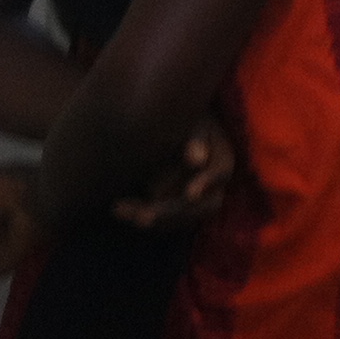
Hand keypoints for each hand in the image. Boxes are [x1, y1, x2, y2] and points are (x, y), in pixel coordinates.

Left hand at [112, 118, 238, 231]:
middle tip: (143, 216)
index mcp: (221, 158)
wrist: (162, 123)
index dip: (207, 182)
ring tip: (118, 207)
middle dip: (173, 212)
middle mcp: (213, 184)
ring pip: (182, 219)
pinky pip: (161, 220)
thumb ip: (194, 138)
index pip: (221, 172)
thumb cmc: (180, 118)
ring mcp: (194, 199)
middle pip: (204, 206)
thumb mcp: (189, 120)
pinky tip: (117, 207)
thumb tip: (197, 160)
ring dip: (154, 218)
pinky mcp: (171, 206)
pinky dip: (140, 213)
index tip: (191, 192)